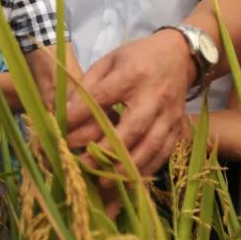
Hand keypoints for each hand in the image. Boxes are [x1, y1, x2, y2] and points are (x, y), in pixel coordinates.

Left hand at [66, 29, 193, 177]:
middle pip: (131, 128)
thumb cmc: (137, 58)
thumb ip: (88, 85)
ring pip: (150, 147)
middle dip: (106, 151)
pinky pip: (163, 154)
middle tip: (82, 166)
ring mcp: (169, 114)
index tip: (62, 131)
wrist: (178, 55)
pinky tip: (129, 184)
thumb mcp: (109, 61)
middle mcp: (154, 96)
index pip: (102, 97)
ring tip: (104, 184)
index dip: (80, 115)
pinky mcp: (178, 128)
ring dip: (126, 169)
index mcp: (132, 75)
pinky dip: (145, 171)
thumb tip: (66, 113)